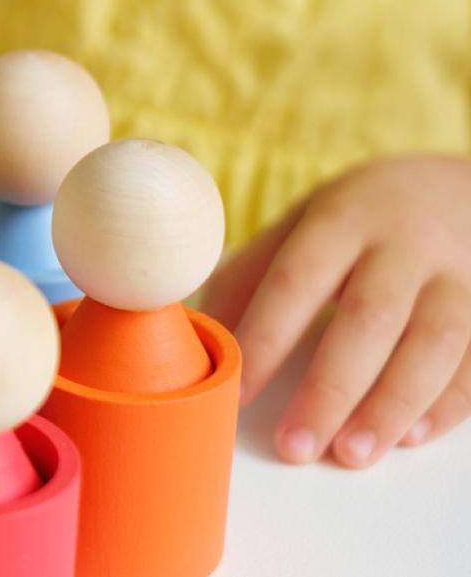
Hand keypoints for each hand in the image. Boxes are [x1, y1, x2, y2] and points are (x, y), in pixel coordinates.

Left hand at [203, 156, 470, 467]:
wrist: (458, 188)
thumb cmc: (358, 219)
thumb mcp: (302, 224)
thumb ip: (251, 276)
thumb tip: (197, 336)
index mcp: (340, 220)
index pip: (296, 282)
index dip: (265, 340)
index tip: (238, 395)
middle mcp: (402, 246)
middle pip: (368, 320)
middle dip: (330, 390)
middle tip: (296, 446)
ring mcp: (456, 276)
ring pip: (432, 344)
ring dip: (391, 405)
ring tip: (352, 454)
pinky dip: (448, 403)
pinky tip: (411, 437)